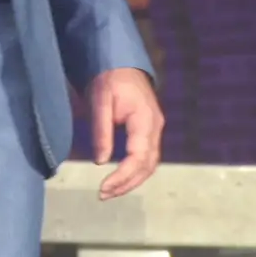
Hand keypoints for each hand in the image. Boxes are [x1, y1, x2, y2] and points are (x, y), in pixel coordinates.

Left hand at [89, 67, 163, 199]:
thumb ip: (102, 130)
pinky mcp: (149, 131)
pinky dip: (134, 172)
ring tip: (108, 191)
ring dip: (131, 181)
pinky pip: (146, 158)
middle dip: (126, 184)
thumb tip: (100, 162)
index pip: (139, 157)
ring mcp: (155, 130)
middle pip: (147, 166)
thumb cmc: (110, 78)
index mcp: (145, 120)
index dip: (122, 176)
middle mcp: (155, 128)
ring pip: (149, 165)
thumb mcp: (100, 100)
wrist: (122, 62)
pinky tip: (119, 178)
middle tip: (103, 194)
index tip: (103, 187)